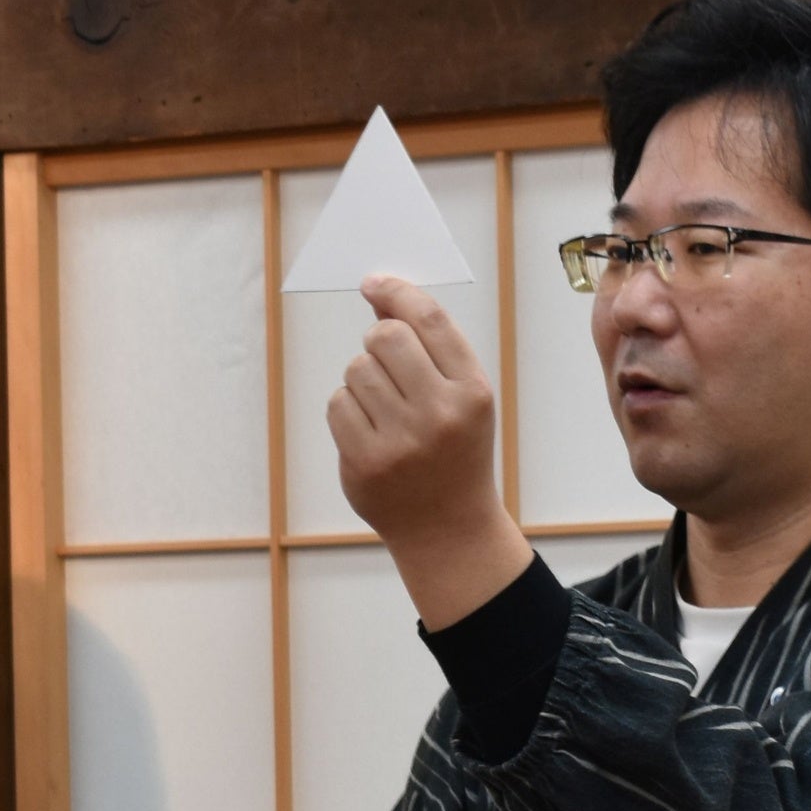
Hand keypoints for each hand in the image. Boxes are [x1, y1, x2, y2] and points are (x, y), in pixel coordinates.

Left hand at [328, 277, 532, 629]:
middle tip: (385, 363)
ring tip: (384, 410)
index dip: (398, 292)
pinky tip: (368, 431)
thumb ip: (427, 345)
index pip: (429, 320)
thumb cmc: (454, 450)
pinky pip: (337, 405)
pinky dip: (346, 410)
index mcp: (473, 391)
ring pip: (356, 370)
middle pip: (385, 337)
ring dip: (362, 381)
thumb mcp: (459, 397)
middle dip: (378, 341)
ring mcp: (402, 441)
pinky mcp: (366, 463)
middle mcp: (441, 414)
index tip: (374, 282)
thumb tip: (380, 294)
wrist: (449, 529)